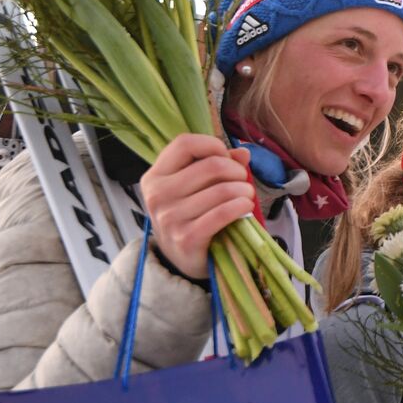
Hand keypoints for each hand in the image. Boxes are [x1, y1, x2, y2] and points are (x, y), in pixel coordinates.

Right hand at [139, 134, 253, 279]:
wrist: (181, 259)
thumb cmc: (191, 215)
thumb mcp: (195, 187)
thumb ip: (216, 165)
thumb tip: (243, 153)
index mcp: (155, 176)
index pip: (185, 144)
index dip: (213, 146)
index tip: (226, 159)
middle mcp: (157, 195)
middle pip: (210, 166)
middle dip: (236, 171)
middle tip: (242, 181)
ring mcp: (169, 218)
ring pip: (222, 190)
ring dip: (244, 191)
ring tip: (246, 196)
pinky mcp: (186, 238)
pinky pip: (222, 214)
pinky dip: (241, 207)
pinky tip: (245, 207)